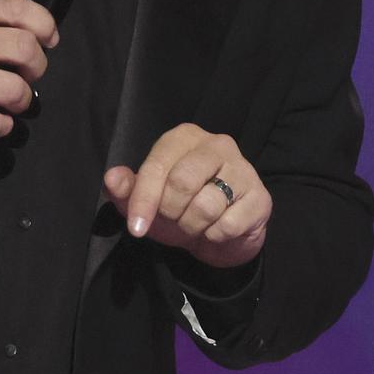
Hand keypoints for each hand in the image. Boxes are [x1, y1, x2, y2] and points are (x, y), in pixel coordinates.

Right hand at [0, 0, 56, 145]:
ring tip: (12, 101)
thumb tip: (23, 27)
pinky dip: (2, 126)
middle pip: (24, 48)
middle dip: (38, 66)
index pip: (15, 7)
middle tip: (30, 74)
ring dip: (22, 99)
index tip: (49, 38)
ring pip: (15, 89)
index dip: (43, 22)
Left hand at [104, 125, 269, 269]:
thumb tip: (112, 178)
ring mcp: (244, 169)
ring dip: (192, 227)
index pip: (158, 166)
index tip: (136, 228)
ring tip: (194, 224)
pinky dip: (214, 236)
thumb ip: (126, 189)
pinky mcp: (260, 198)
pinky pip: (228, 225)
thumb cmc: (178, 209)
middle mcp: (218, 144)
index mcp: (185, 137)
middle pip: (182, 183)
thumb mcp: (146, 202)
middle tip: (173, 219)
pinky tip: (216, 230)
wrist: (219, 235)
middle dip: (170, 213)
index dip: (143, 201)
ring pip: (206, 207)